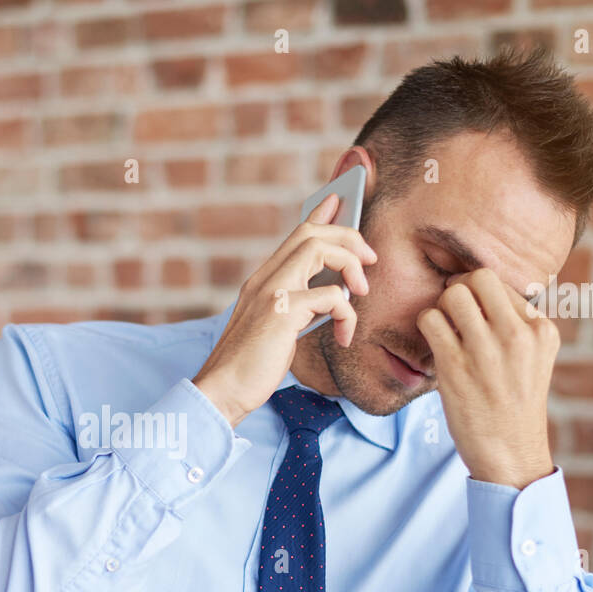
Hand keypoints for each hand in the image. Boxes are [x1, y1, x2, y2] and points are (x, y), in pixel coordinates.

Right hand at [192, 193, 376, 427]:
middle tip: (369, 259)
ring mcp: (271, 293)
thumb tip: (327, 296)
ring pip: (320, 249)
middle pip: (311, 233)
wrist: (222, 392)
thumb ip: (294, 306)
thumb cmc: (250, 367)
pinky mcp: (282, 313)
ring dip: (351, 265)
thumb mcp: (274, 329)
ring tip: (361, 292)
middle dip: (348, 237)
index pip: (295, 236)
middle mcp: (264, 279)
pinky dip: (347, 314)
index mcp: (261, 282)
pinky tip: (344, 337)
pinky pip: (331, 295)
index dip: (320, 214)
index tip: (339, 199)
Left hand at [416, 268, 557, 489]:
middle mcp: (518, 335)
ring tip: (445, 330)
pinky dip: (426, 326)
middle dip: (460, 289)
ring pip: (452, 295)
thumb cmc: (515, 404)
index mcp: (541, 330)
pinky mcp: (455, 367)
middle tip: (452, 311)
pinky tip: (434, 346)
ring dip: (441, 308)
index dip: (481, 294)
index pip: (504, 284)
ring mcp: (486, 350)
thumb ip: (518, 325)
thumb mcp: (535, 359)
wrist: (510, 453)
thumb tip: (483, 292)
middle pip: (479, 278)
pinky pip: (430, 320)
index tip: (474, 314)